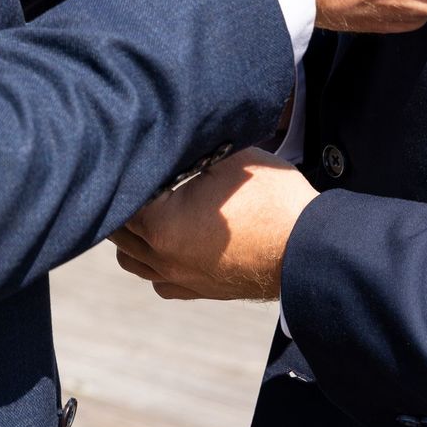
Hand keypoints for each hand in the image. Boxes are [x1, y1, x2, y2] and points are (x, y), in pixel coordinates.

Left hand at [113, 149, 315, 300]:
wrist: (309, 249)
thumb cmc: (272, 200)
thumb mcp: (230, 158)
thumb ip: (191, 148)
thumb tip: (169, 137)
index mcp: (161, 224)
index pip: (120, 193)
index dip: (125, 168)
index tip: (133, 151)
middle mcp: (161, 257)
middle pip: (117, 228)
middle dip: (125, 198)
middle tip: (141, 173)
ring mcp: (179, 278)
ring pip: (131, 258)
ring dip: (134, 233)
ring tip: (151, 206)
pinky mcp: (198, 289)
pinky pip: (158, 279)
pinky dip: (155, 259)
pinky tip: (171, 238)